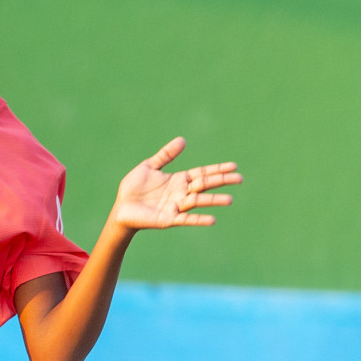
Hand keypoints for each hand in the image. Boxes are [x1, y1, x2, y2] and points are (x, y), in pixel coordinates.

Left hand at [110, 137, 241, 230]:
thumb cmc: (133, 188)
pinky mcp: (169, 219)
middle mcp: (181, 193)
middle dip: (221, 181)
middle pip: (204, 185)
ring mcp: (176, 206)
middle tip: (240, 179)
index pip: (202, 173)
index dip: (217, 169)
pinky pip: (186, 218)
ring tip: (229, 200)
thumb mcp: (149, 167)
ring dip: (213, 200)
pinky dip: (198, 219)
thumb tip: (183, 140)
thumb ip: (166, 155)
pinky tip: (212, 219)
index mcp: (178, 180)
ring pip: (198, 201)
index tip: (234, 166)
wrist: (121, 208)